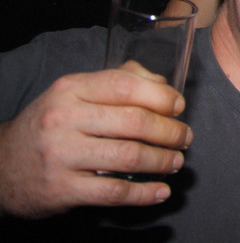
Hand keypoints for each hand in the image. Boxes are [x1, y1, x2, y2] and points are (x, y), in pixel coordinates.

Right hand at [0, 62, 191, 217]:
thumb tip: (162, 85)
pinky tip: (160, 191)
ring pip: (129, 156)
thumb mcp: (74, 94)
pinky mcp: (62, 189)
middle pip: (134, 122)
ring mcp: (62, 155)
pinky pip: (114, 192)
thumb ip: (118, 81)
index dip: (161, 97)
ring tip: (176, 161)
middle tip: (184, 138)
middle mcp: (64, 119)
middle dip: (170, 131)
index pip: (125, 86)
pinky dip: (144, 194)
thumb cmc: (50, 125)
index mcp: (71, 89)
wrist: (1, 166)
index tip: (179, 107)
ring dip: (163, 160)